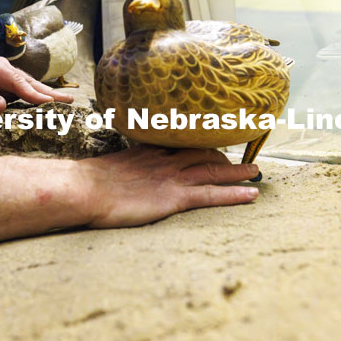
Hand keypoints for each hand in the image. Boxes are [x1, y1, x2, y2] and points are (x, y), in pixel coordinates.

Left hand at [0, 52, 72, 114]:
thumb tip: (3, 104)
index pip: (13, 79)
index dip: (31, 92)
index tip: (47, 102)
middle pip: (25, 79)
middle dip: (46, 91)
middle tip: (67, 99)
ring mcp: (1, 75)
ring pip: (27, 85)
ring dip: (46, 94)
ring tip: (66, 101)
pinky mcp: (3, 86)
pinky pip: (23, 92)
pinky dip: (37, 98)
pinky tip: (50, 102)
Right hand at [80, 146, 258, 227]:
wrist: (85, 188)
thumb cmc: (89, 182)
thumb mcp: (109, 167)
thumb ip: (123, 165)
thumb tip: (122, 169)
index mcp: (149, 152)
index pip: (182, 144)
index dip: (200, 143)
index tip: (213, 143)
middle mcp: (166, 160)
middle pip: (203, 153)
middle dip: (224, 155)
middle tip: (240, 157)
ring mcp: (173, 178)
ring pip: (214, 170)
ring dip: (237, 171)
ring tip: (255, 171)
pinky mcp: (175, 197)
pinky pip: (212, 194)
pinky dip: (234, 194)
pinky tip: (252, 195)